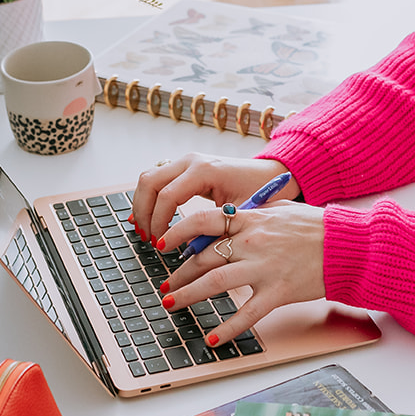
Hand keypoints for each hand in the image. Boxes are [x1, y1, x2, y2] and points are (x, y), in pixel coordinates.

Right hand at [129, 154, 298, 244]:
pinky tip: (148, 217)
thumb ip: (213, 233)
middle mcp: (191, 160)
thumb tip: (186, 255)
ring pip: (148, 178)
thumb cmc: (260, 192)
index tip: (159, 245)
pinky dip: (149, 197)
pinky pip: (157, 178)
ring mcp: (186, 160)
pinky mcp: (185, 166)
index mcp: (204, 170)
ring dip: (142, 204)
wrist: (272, 173)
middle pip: (149, 182)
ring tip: (145, 231)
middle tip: (148, 239)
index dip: (158, 223)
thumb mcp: (239, 216)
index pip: (167, 196)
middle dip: (143, 213)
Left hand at [154, 200, 326, 346]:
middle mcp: (252, 243)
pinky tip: (212, 338)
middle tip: (165, 285)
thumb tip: (227, 219)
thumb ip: (253, 215)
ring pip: (214, 284)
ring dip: (188, 296)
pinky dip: (227, 328)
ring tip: (171, 304)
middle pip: (203, 258)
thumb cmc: (317, 227)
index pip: (203, 221)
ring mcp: (263, 269)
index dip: (178, 231)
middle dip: (178, 274)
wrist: (347, 246)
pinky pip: (246, 314)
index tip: (163, 243)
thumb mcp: (280, 211)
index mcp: (251, 219)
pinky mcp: (278, 292)